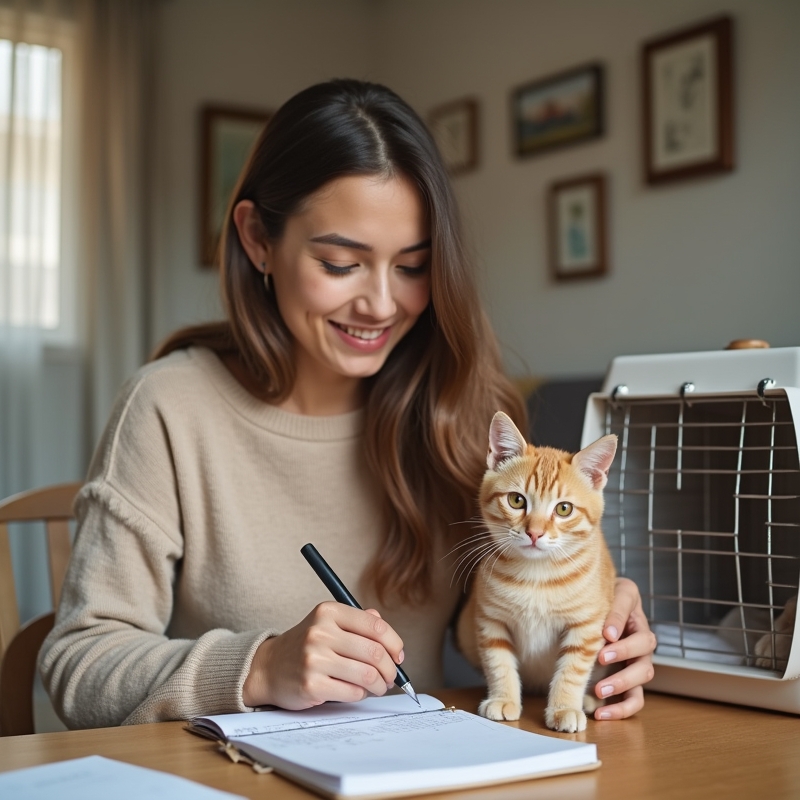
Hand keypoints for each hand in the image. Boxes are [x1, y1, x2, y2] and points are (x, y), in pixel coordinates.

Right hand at [243, 602, 403, 709]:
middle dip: (391, 669)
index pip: (376, 626)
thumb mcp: (328, 623)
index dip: (395, 643)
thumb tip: (393, 643)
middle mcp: (320, 632)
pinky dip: (361, 695)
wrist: (268, 667)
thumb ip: (360, 623)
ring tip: (378, 686)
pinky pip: (353, 692)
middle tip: (391, 676)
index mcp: (328, 611)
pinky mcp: (312, 685)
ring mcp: (314, 659)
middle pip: (375, 652)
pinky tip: (357, 691)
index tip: (399, 655)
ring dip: (380, 685)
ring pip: (367, 675)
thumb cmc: (306, 646)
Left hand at [593, 577, 655, 719]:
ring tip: (599, 690)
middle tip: (600, 657)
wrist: (589, 616)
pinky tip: (601, 713)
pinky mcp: (632, 682)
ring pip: (644, 672)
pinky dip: (622, 708)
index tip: (605, 633)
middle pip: (645, 645)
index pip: (628, 608)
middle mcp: (640, 635)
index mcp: (631, 609)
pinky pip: (635, 699)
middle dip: (623, 652)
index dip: (618, 621)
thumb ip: (603, 610)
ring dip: (623, 682)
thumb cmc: (592, 605)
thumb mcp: (596, 598)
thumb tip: (607, 634)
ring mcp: (638, 660)